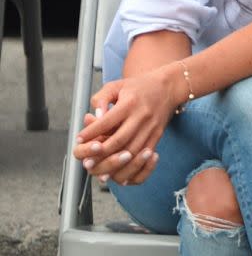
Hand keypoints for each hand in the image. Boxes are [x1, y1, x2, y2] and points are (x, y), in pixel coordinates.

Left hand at [72, 67, 179, 184]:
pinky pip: (144, 155)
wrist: (168, 87)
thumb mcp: (117, 85)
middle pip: (120, 139)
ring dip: (115, 163)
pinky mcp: (157, 135)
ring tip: (100, 169)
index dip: (91, 132)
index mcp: (130, 103)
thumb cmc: (138, 87)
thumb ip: (101, 98)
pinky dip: (131, 165)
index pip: (107, 121)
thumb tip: (93, 118)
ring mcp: (151, 127)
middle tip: (86, 159)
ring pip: (132, 151)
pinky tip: (119, 170)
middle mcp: (141, 116)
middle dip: (101, 152)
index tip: (78, 139)